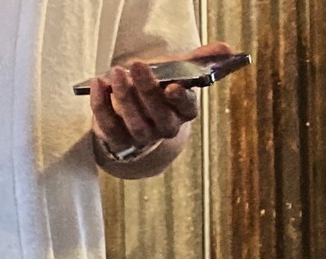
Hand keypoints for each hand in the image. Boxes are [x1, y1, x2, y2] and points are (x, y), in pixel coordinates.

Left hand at [89, 41, 233, 157]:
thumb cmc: (159, 86)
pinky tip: (98, 84)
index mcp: (184, 111)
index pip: (187, 108)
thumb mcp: (179, 70)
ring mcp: (142, 138)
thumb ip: (199, 59)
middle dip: (147, 89)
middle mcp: (165, 128)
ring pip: (135, 123)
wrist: (134, 111)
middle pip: (158, 115)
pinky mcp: (118, 141)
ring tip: (116, 73)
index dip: (180, 99)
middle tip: (136, 66)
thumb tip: (226, 49)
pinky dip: (101, 105)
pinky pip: (109, 126)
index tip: (172, 86)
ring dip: (124, 97)